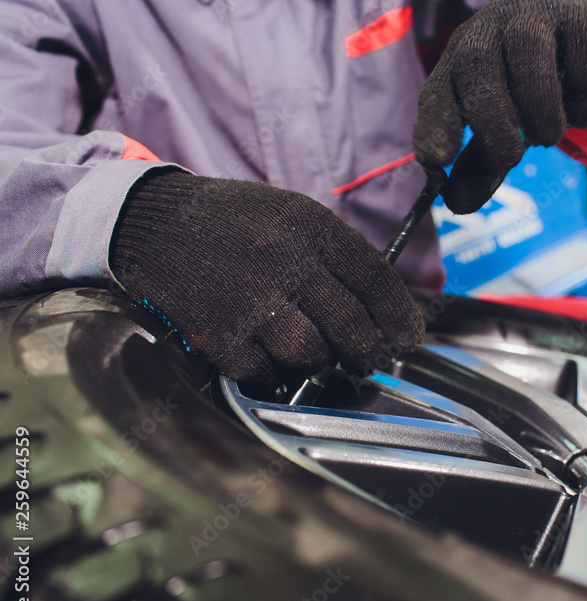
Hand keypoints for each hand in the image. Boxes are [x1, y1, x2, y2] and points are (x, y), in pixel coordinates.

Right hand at [110, 171, 423, 386]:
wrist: (154, 223)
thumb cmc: (235, 223)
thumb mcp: (293, 216)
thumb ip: (337, 257)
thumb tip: (385, 311)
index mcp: (310, 228)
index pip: (375, 280)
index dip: (399, 317)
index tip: (408, 339)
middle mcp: (284, 262)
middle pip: (351, 327)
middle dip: (366, 352)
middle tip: (366, 359)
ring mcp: (248, 301)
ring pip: (311, 356)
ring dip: (318, 362)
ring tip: (313, 352)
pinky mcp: (216, 334)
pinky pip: (265, 374)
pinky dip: (274, 374)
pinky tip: (270, 360)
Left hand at [413, 0, 586, 213]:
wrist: (579, 32)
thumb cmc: (527, 85)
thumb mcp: (499, 123)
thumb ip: (480, 164)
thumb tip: (458, 206)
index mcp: (459, 61)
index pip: (436, 91)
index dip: (434, 126)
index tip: (440, 161)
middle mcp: (489, 30)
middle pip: (476, 68)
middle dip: (495, 126)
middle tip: (512, 158)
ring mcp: (534, 17)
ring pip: (530, 62)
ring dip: (544, 115)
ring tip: (550, 133)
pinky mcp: (581, 14)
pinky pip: (582, 62)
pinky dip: (583, 100)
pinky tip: (581, 110)